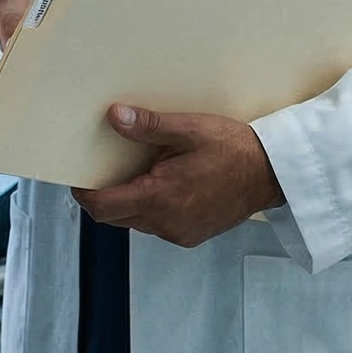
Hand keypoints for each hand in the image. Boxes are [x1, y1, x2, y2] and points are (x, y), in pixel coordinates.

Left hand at [71, 105, 283, 247]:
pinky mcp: (191, 236)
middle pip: (115, 217)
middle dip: (104, 197)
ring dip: (129, 202)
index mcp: (158, 197)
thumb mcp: (188, 129)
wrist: (273, 174)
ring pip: (136, 222)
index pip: (103, 207)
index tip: (79, 179)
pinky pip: (157, 226)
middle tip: (106, 170)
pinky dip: (151, 209)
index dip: (84, 194)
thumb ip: (148, 126)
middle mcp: (165, 223)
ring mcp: (179, 233)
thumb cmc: (233, 149)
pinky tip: (163, 186)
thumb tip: (114, 116)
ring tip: (139, 174)